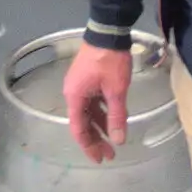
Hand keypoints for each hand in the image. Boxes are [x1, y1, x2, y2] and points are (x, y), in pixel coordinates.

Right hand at [62, 43, 133, 162]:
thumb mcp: (116, 90)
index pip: (79, 129)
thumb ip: (116, 116)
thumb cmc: (110, 61)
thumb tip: (117, 140)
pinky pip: (93, 102)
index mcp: (75, 97)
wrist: (108, 31)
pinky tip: (114, 118)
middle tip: (110, 154)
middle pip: (83, 123)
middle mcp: (73, 93)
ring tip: (114, 139)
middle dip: (96, 139)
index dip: (88, 147)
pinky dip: (102, 112)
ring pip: (89, 113)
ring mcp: (80, 85)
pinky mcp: (88, 79)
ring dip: (100, 126)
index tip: (100, 159)